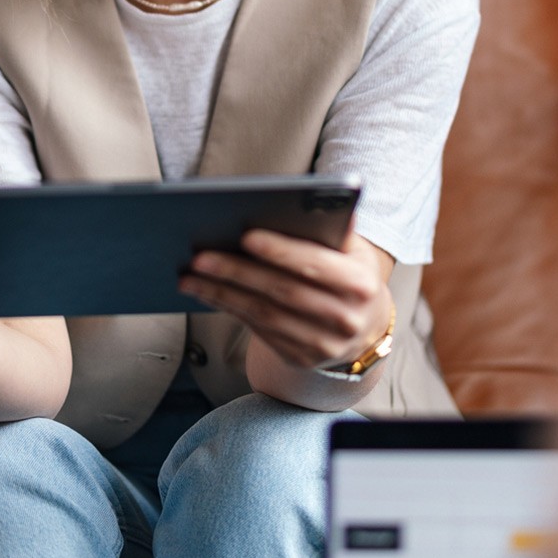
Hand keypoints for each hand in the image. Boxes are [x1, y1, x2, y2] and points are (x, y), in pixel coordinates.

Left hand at [179, 226, 393, 370]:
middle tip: (201, 256)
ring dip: (222, 293)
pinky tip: (207, 292)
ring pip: (263, 315)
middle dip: (237, 272)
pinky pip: (257, 330)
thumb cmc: (353, 277)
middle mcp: (344, 318)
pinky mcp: (300, 358)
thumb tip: (320, 199)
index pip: (314, 265)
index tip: (245, 236)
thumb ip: (338, 227)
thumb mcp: (356, 251)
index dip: (280, 251)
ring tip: (190, 275)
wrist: (366, 329)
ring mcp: (321, 344)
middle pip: (281, 291)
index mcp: (360, 284)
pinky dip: (228, 309)